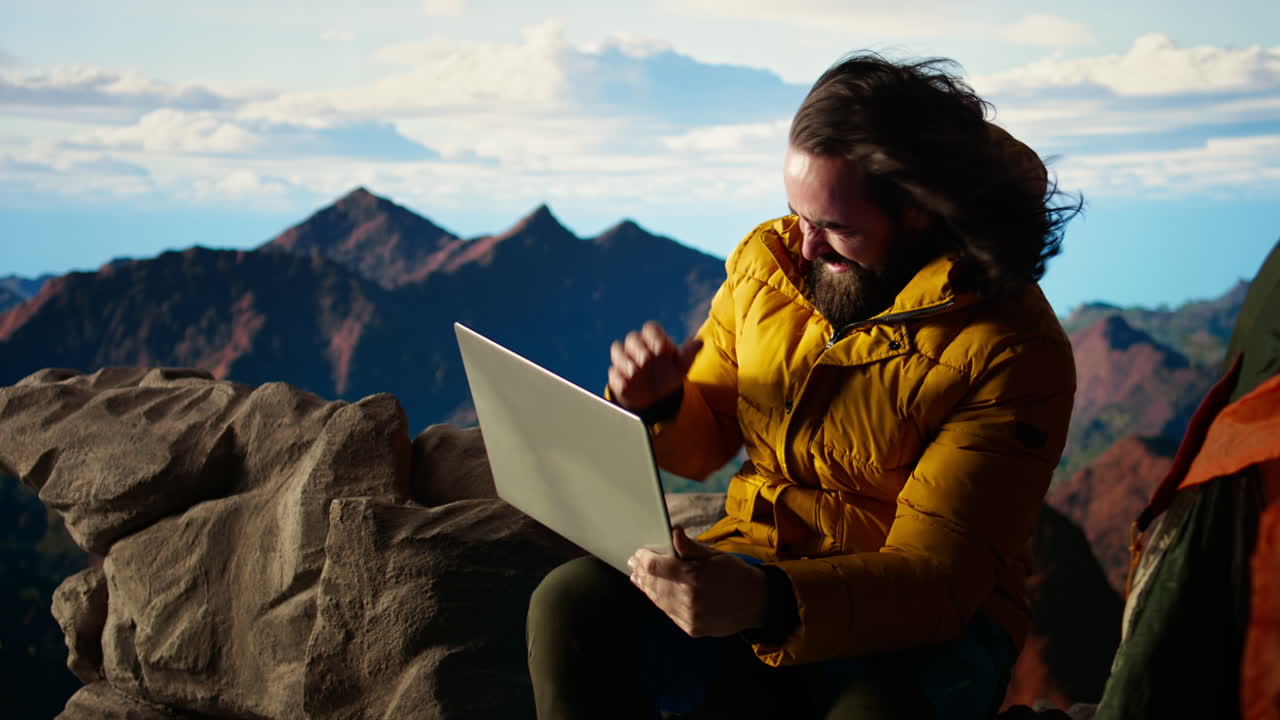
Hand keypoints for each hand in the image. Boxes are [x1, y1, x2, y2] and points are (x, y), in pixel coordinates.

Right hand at [608, 321, 702, 411]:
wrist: (658, 398)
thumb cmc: (670, 376)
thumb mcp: (682, 366)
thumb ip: (688, 353)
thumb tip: (700, 342)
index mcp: (654, 340)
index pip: (650, 328)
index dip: (654, 336)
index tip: (662, 349)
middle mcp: (638, 347)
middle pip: (632, 337)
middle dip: (638, 347)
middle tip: (646, 360)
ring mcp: (625, 360)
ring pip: (617, 350)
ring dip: (624, 360)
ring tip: (635, 372)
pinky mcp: (617, 375)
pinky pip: (613, 372)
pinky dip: (618, 378)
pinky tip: (627, 384)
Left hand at [627, 526, 767, 637]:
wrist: (757, 603)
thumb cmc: (736, 574)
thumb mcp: (715, 555)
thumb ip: (690, 547)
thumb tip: (674, 532)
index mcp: (694, 577)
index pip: (656, 567)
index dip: (644, 559)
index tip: (639, 553)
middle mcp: (690, 599)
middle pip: (654, 585)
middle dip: (642, 573)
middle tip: (633, 564)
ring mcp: (690, 617)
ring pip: (659, 601)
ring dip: (647, 588)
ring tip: (638, 578)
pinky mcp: (692, 628)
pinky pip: (669, 613)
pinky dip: (659, 601)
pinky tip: (654, 593)